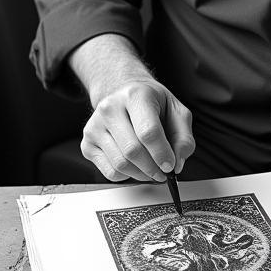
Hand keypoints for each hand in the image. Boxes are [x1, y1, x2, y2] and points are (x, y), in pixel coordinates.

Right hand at [80, 78, 194, 182]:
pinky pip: (110, 172)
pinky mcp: (87, 144)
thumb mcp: (176, 111)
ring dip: (142, 174)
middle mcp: (110, 108)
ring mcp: (94, 126)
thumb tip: (177, 163)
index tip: (171, 165)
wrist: (124, 94)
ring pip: (121, 164)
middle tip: (164, 172)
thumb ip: (183, 137)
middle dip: (153, 168)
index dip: (162, 153)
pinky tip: (135, 166)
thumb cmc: (152, 104)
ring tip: (152, 169)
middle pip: (133, 151)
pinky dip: (127, 176)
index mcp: (135, 95)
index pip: (148, 132)